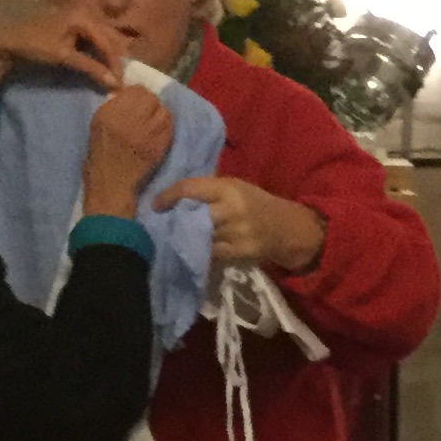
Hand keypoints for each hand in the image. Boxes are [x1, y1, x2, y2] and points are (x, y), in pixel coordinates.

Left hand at [0, 12, 126, 89]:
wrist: (9, 40)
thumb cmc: (35, 45)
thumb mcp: (64, 57)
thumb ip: (91, 68)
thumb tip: (115, 83)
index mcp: (83, 16)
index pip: (108, 43)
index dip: (116, 64)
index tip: (121, 83)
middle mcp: (84, 12)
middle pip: (109, 37)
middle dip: (116, 59)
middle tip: (121, 78)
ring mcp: (78, 16)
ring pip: (103, 37)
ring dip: (109, 55)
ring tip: (113, 72)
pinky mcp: (73, 23)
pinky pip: (93, 36)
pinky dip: (99, 50)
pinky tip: (101, 62)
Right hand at [80, 87, 172, 215]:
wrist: (111, 182)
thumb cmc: (101, 152)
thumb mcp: (98, 122)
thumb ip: (113, 105)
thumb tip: (128, 92)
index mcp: (111, 114)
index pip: (136, 91)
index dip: (139, 93)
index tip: (137, 99)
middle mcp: (129, 122)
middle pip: (152, 100)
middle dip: (150, 102)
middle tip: (147, 109)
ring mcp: (147, 135)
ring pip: (164, 113)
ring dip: (160, 114)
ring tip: (154, 120)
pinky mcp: (158, 147)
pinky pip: (169, 128)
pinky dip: (166, 126)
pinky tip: (159, 130)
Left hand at [156, 173, 326, 274]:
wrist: (285, 227)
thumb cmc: (255, 203)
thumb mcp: (236, 187)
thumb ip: (210, 191)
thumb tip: (176, 197)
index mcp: (228, 188)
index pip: (191, 189)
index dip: (169, 196)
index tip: (155, 205)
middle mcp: (232, 209)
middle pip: (194, 216)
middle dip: (175, 221)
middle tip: (163, 225)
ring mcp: (236, 233)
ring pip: (200, 237)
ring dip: (184, 238)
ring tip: (173, 238)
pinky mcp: (239, 252)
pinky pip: (210, 253)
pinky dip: (199, 252)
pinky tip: (192, 251)